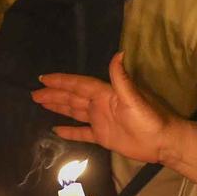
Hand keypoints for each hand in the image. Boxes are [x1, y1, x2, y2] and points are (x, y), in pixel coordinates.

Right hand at [34, 53, 175, 165]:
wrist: (163, 142)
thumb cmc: (149, 119)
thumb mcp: (134, 98)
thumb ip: (121, 78)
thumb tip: (118, 53)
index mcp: (105, 93)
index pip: (78, 85)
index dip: (61, 81)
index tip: (43, 78)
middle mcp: (100, 104)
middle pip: (72, 97)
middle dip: (54, 94)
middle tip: (34, 93)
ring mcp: (101, 120)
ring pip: (74, 111)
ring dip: (58, 107)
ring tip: (41, 103)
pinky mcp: (104, 136)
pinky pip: (82, 132)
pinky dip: (70, 130)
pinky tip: (56, 129)